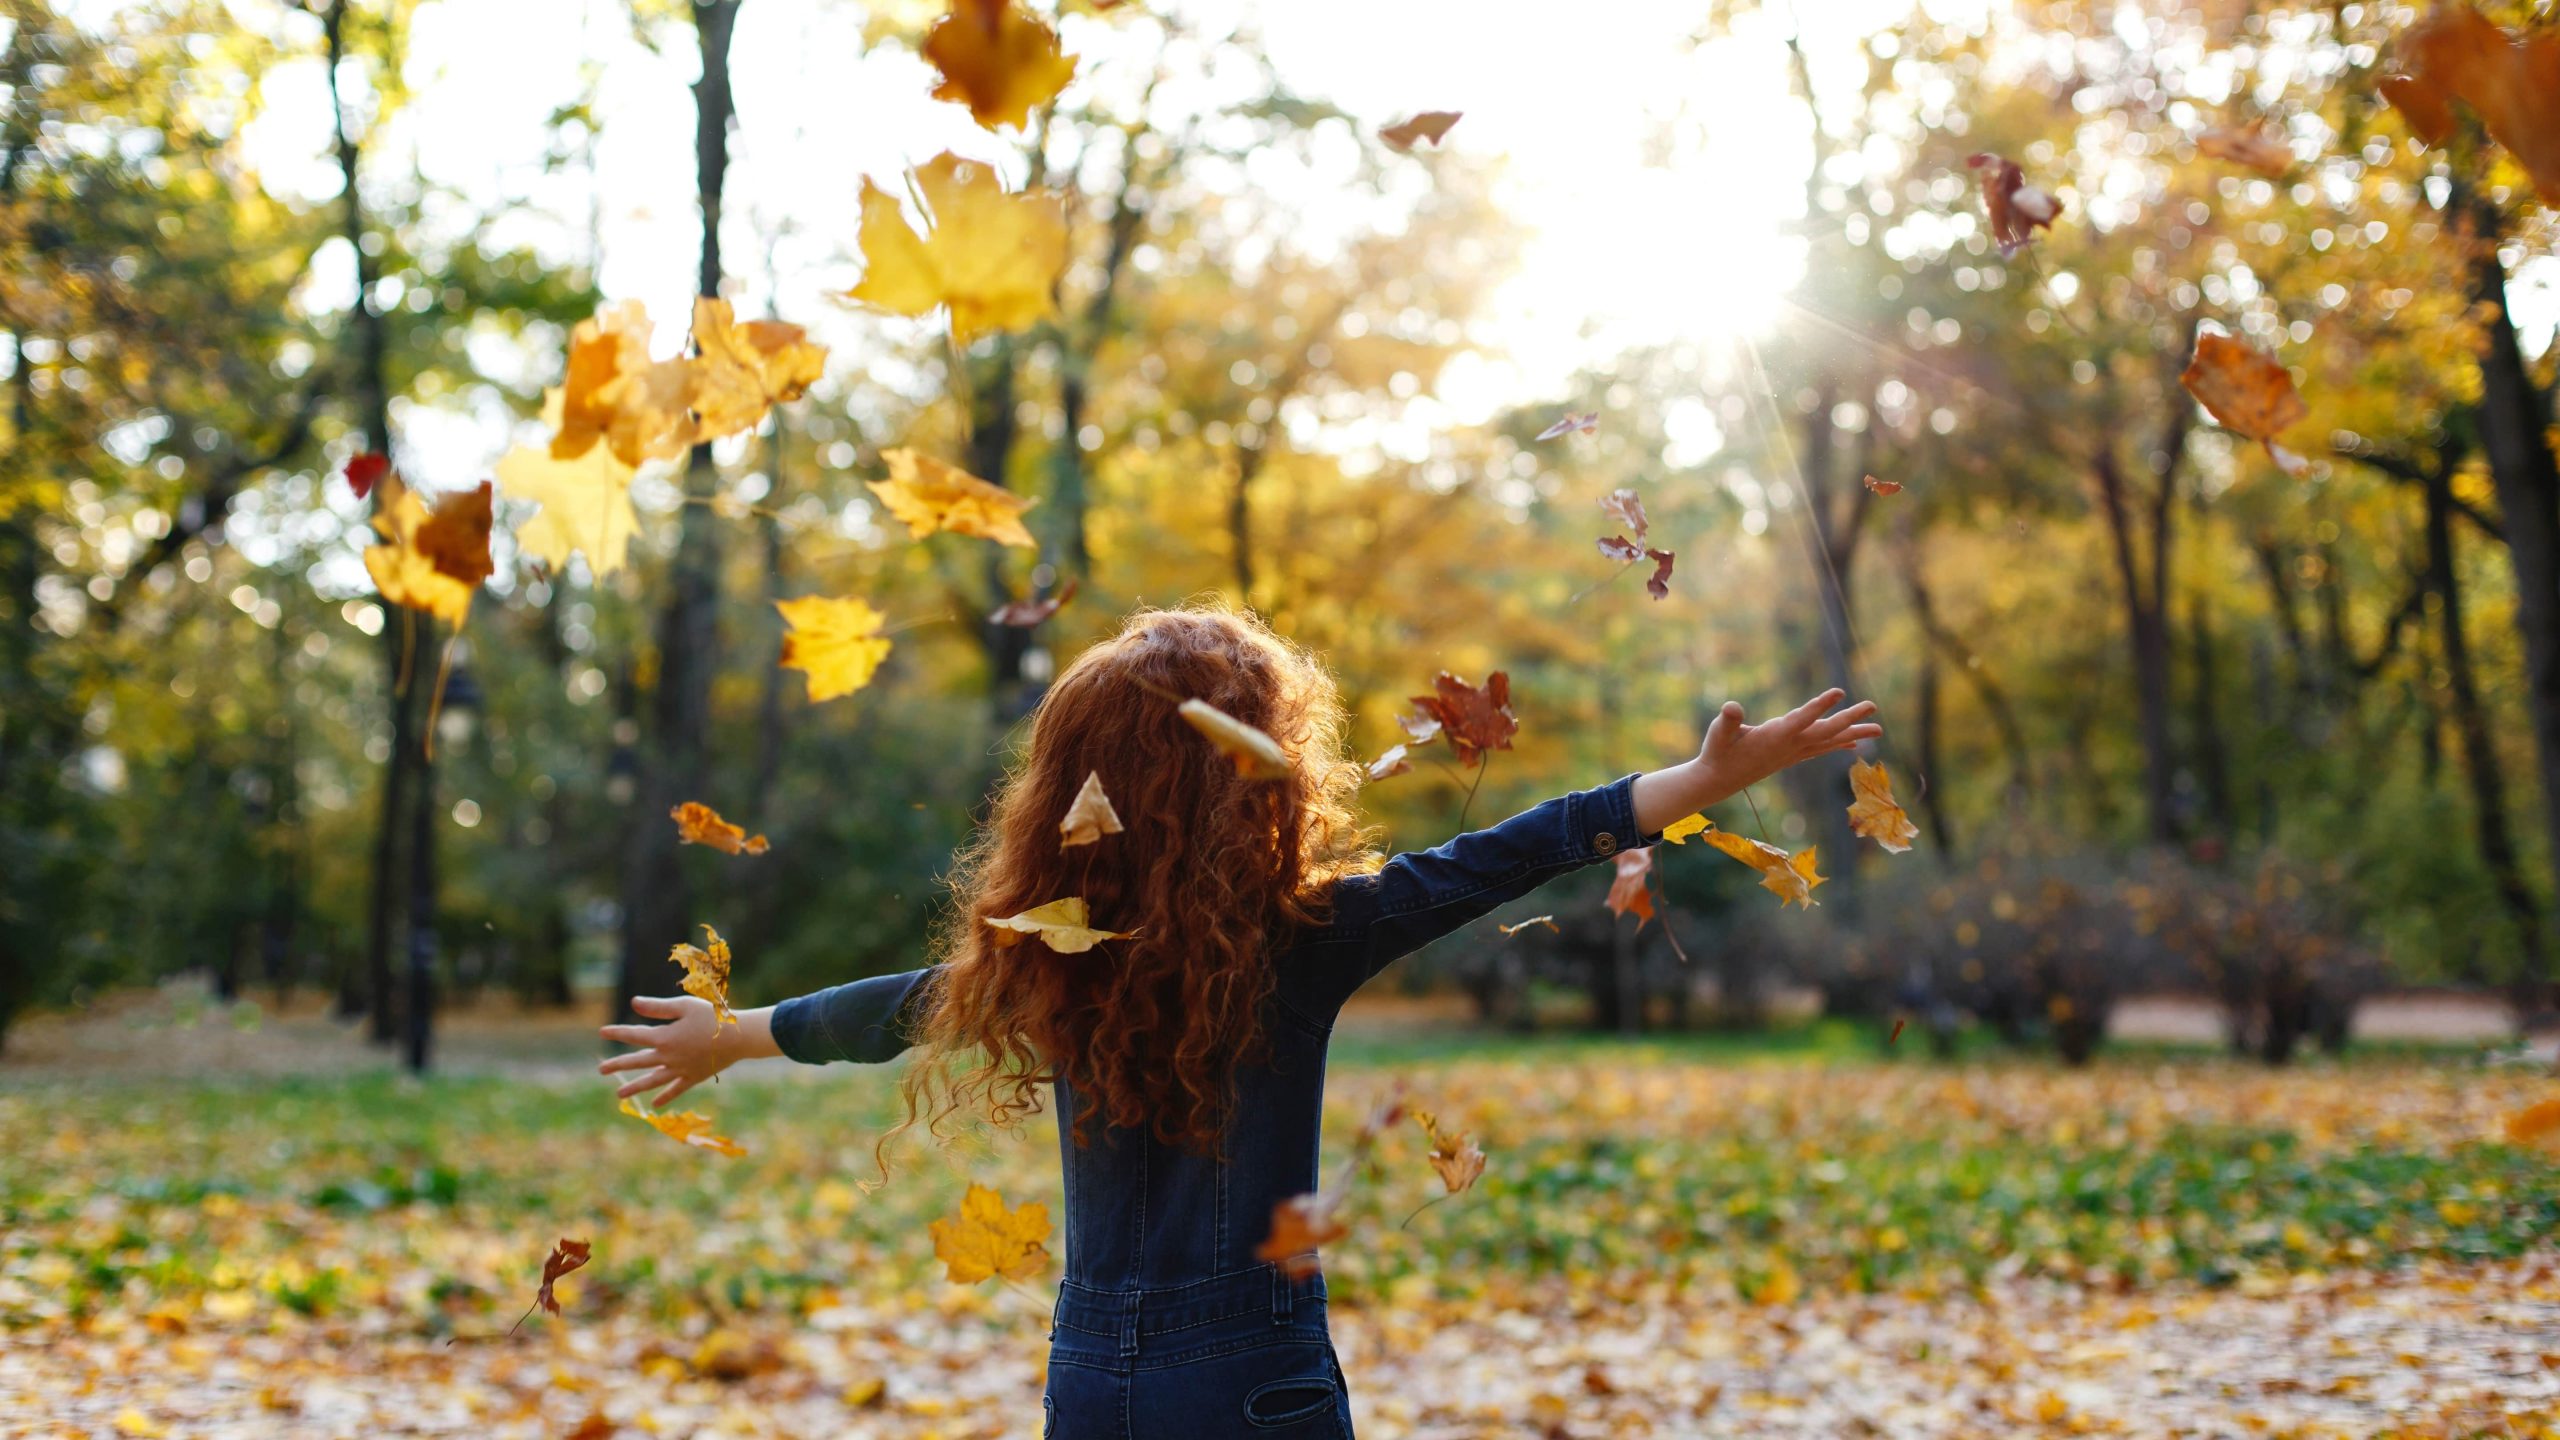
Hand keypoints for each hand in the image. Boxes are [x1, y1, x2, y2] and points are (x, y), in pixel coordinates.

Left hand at [599, 995, 730, 1108]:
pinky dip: (666, 1096)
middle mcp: (668, 1056)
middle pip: (638, 1061)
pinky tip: (655, 1104)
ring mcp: (680, 1069)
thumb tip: (633, 1003)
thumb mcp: (684, 1006)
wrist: (739, 1037)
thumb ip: (657, 1007)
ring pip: (652, 1080)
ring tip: (619, 1094)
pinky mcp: (693, 1077)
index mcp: (664, 1037)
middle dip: (618, 1064)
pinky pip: (676, 1089)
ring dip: (635, 1086)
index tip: (602, 1032)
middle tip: (601, 1069)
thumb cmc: (713, 1016)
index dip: (618, 1032)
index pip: (635, 1035)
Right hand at [1695, 688, 1880, 803]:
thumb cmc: (1718, 751)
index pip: (1802, 719)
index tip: (1840, 691)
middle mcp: (1790, 746)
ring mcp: (1793, 753)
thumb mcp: (1719, 734)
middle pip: (1826, 731)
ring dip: (1854, 733)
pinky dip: (1839, 744)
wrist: (1719, 780)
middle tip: (1873, 706)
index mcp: (1774, 737)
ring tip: (1878, 729)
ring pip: (1829, 741)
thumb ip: (1727, 721)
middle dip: (1850, 718)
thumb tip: (1730, 708)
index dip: (1820, 705)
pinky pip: (1822, 749)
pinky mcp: (1792, 756)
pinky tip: (1854, 743)